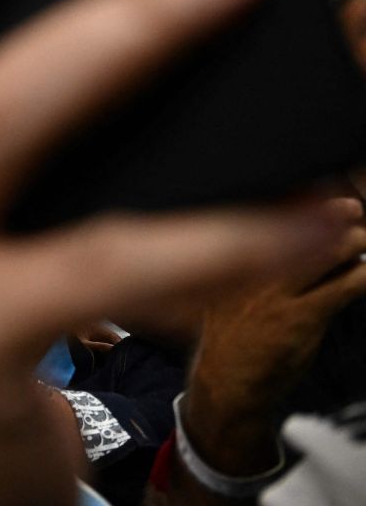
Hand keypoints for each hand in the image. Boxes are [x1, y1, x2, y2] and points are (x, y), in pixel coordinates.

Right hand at [184, 192, 365, 472]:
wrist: (224, 382)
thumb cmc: (232, 334)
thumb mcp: (229, 287)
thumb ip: (255, 262)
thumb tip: (297, 235)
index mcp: (230, 251)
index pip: (274, 208)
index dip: (308, 197)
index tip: (329, 195)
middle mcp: (250, 263)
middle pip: (307, 221)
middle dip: (340, 213)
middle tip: (354, 212)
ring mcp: (276, 289)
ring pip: (332, 249)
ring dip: (358, 239)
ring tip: (365, 240)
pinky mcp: (301, 315)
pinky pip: (347, 284)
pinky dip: (365, 275)